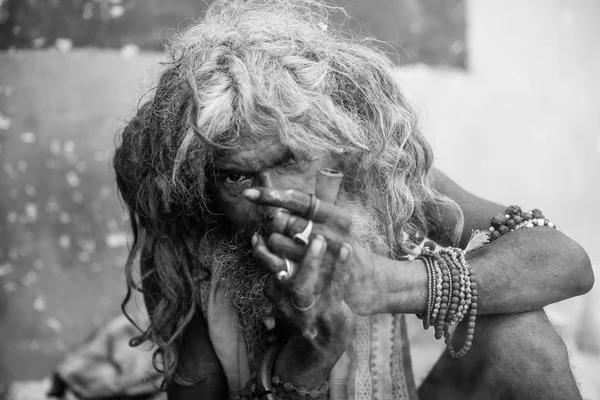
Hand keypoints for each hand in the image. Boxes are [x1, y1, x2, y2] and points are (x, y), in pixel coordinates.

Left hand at [244, 187, 378, 318]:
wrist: (358, 280)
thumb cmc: (339, 243)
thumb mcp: (334, 221)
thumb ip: (309, 210)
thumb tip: (271, 200)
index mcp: (337, 216)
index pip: (298, 200)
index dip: (271, 195)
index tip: (248, 193)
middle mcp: (330, 235)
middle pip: (282, 220)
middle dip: (271, 220)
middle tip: (274, 222)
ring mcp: (320, 258)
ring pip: (275, 241)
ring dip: (270, 239)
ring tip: (279, 240)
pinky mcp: (310, 278)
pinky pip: (274, 264)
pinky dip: (264, 255)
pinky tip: (261, 247)